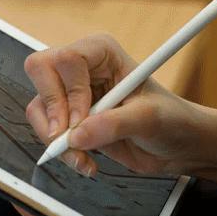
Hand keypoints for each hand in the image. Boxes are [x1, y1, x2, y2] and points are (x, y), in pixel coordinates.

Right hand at [23, 35, 211, 177]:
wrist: (177, 145)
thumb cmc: (172, 120)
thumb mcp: (149, 119)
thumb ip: (114, 124)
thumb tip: (77, 135)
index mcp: (102, 53)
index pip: (66, 59)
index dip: (69, 93)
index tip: (82, 122)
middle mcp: (82, 69)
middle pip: (41, 74)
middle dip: (52, 112)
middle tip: (68, 139)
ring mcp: (73, 94)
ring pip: (39, 108)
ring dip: (56, 140)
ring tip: (83, 158)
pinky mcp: (70, 120)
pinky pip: (47, 131)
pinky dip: (61, 152)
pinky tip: (86, 162)